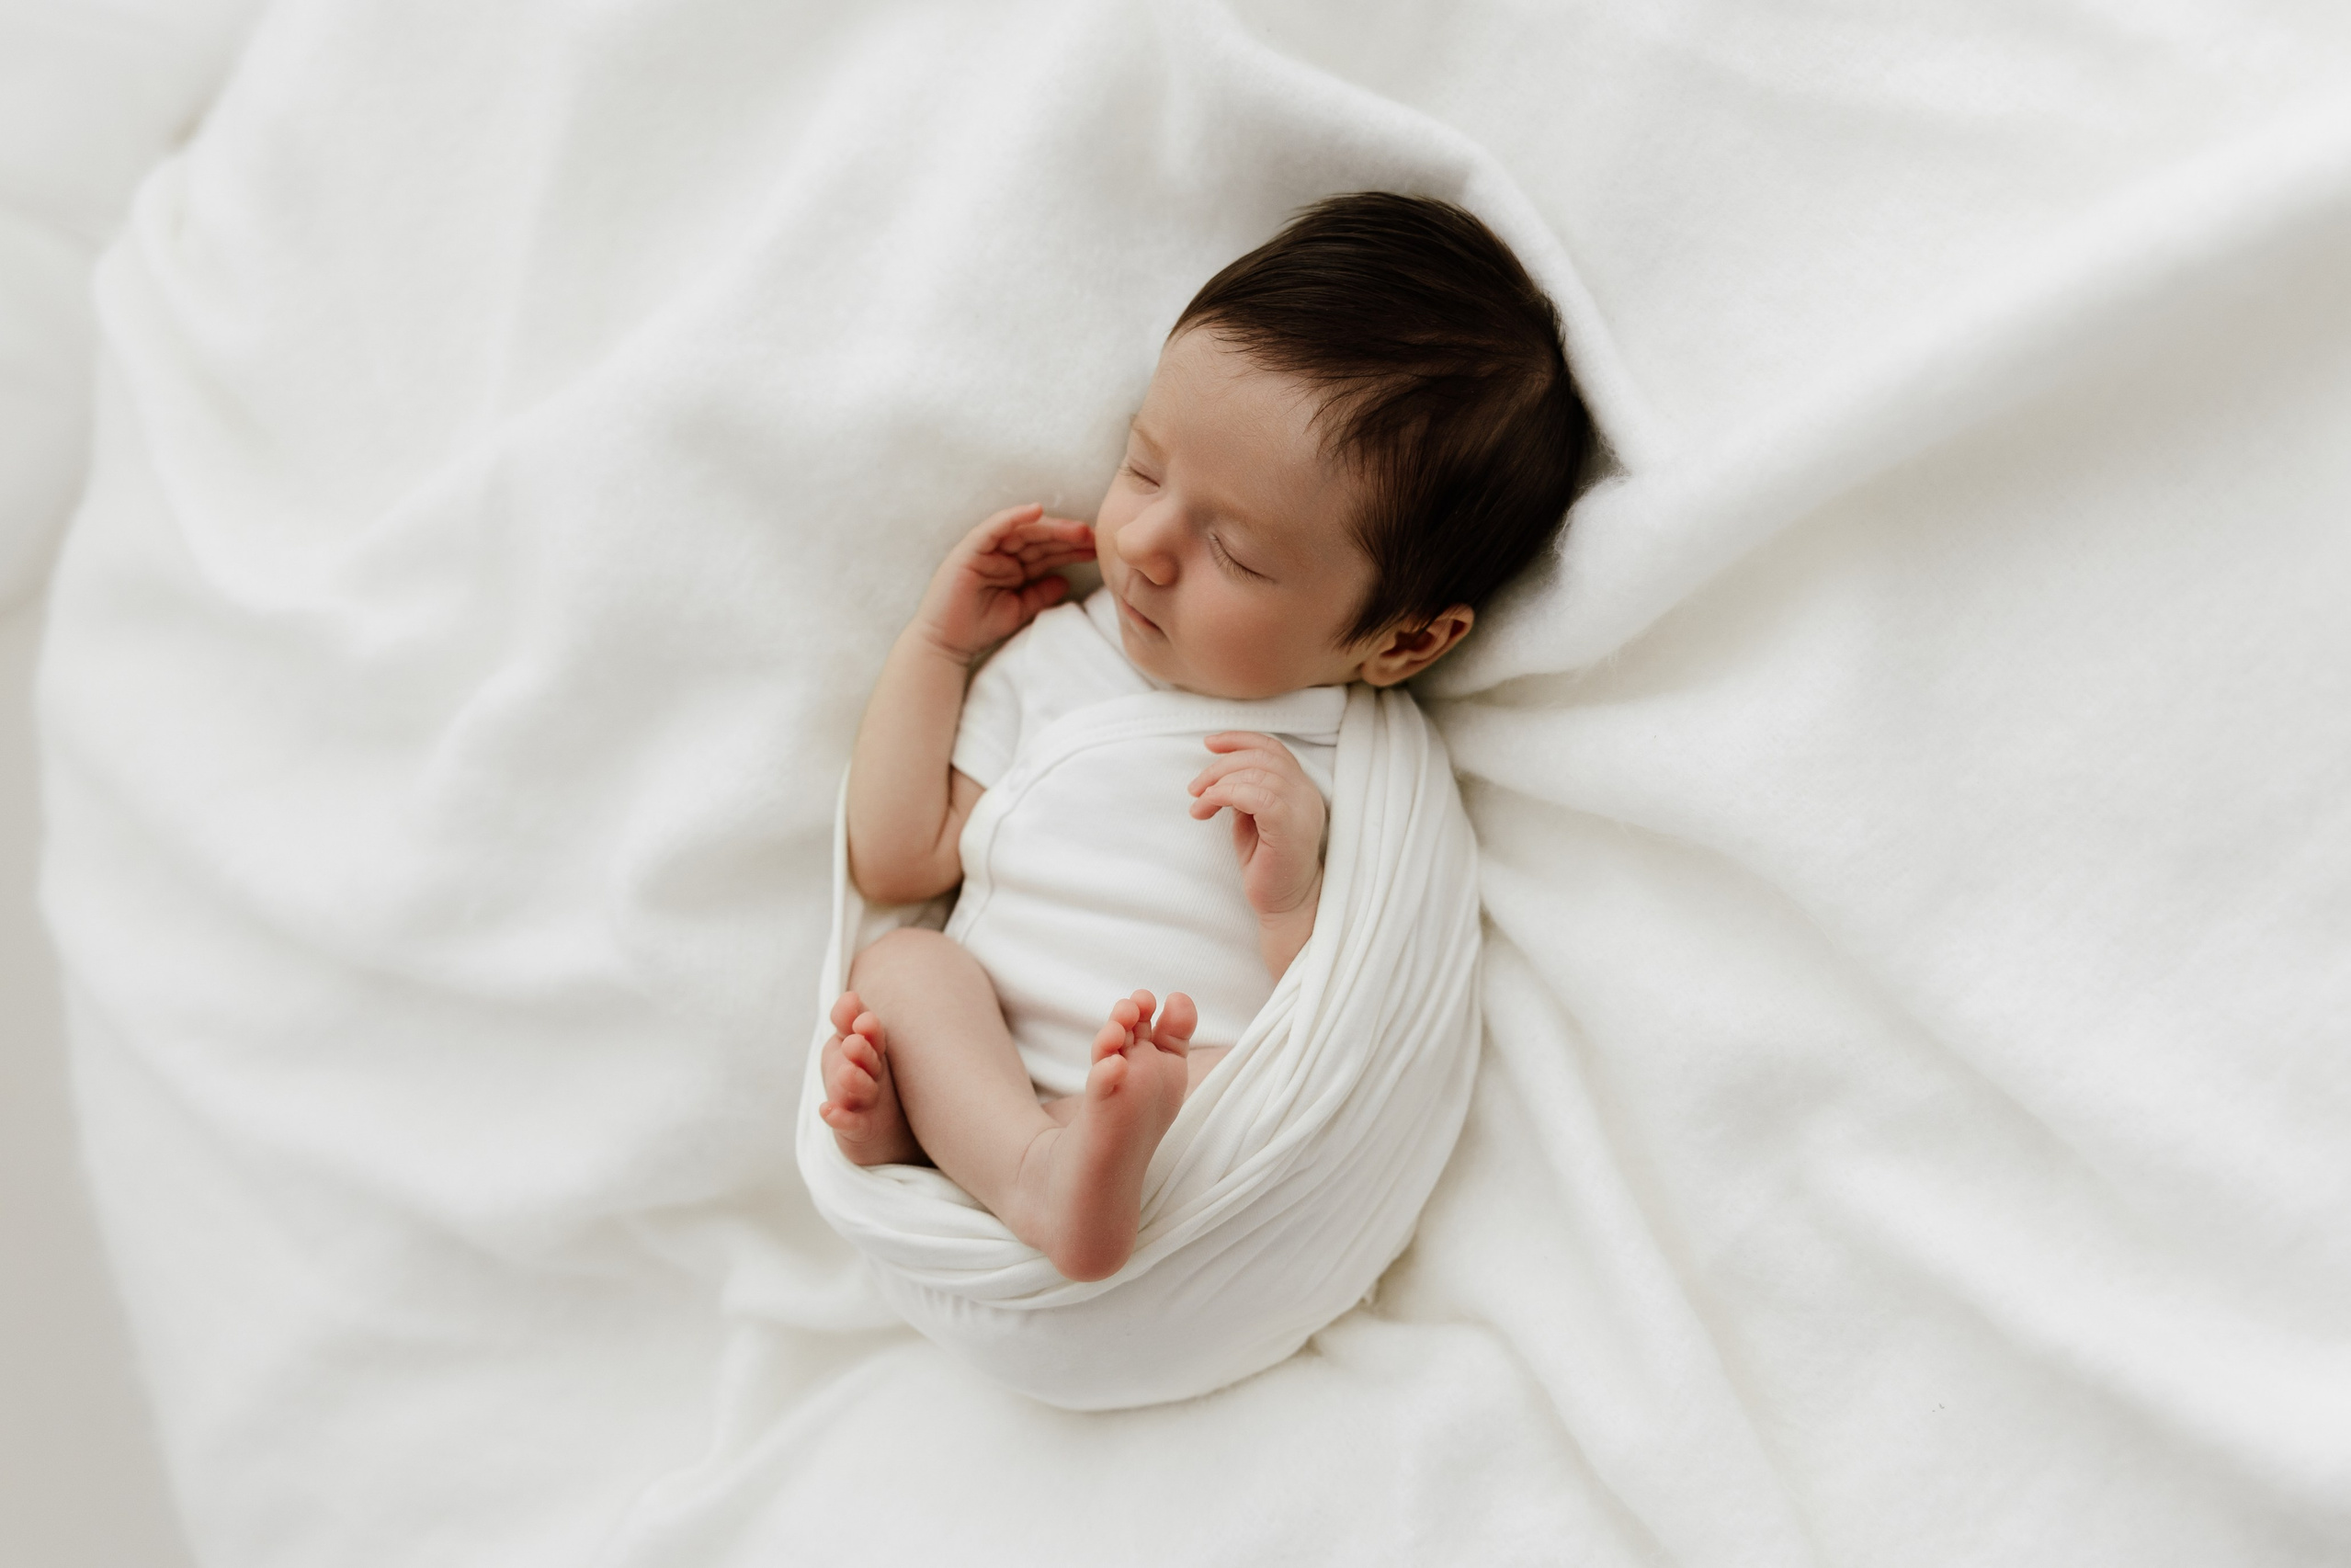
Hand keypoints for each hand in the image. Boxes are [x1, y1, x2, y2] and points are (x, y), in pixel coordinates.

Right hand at [915, 503, 1095, 662]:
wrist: (946, 644)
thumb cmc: (979, 628)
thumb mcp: (1020, 609)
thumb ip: (1041, 594)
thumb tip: (1066, 581)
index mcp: (1013, 566)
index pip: (1046, 552)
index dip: (1070, 549)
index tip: (1095, 549)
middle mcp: (1000, 554)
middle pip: (1038, 539)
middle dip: (1066, 536)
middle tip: (1094, 535)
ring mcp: (984, 550)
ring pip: (1021, 531)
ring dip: (1050, 527)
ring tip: (1077, 529)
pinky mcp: (969, 550)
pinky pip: (993, 529)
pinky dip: (1012, 517)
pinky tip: (1035, 511)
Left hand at [1187, 732, 1324, 923]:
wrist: (1287, 905)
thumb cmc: (1268, 866)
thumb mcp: (1253, 821)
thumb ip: (1245, 793)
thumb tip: (1221, 774)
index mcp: (1301, 789)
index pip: (1273, 748)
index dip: (1240, 739)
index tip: (1209, 743)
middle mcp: (1306, 793)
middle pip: (1261, 757)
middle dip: (1220, 765)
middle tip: (1194, 787)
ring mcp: (1301, 809)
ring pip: (1255, 772)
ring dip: (1217, 782)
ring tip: (1198, 803)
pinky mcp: (1288, 826)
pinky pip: (1254, 794)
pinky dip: (1224, 795)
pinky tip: (1207, 810)